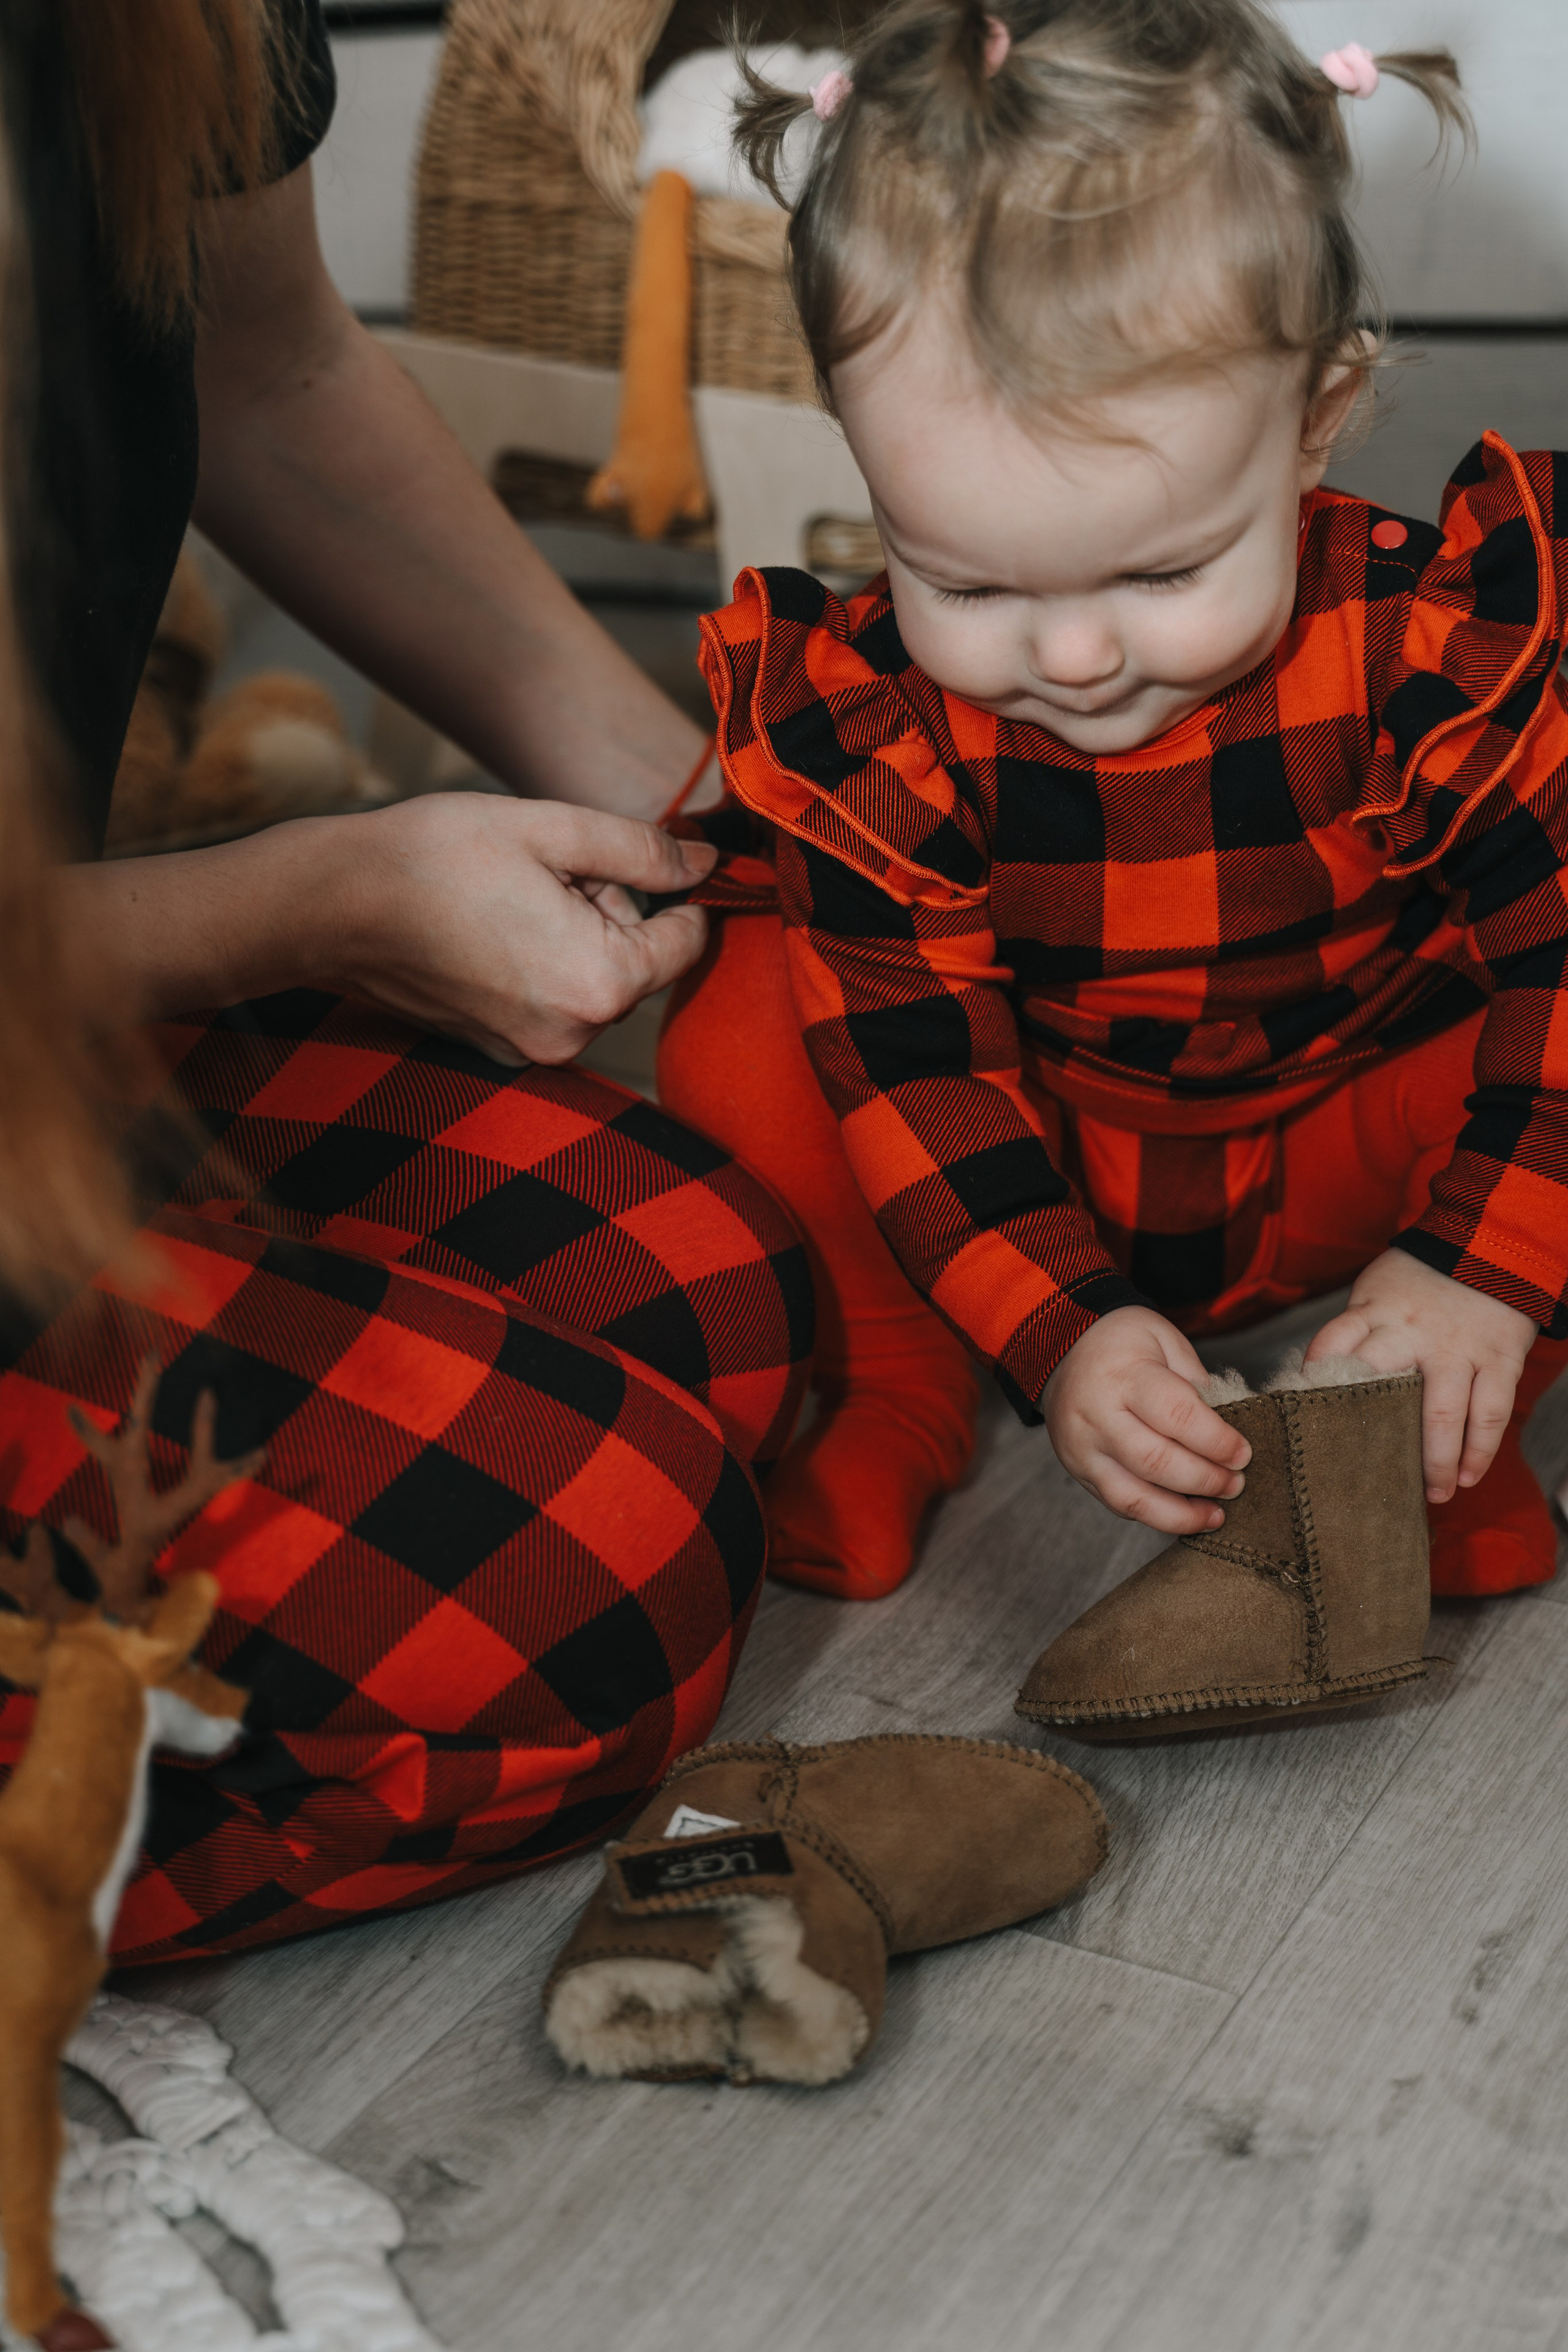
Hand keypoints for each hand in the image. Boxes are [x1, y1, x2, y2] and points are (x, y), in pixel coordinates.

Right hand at [328, 792, 715, 1063]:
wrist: (334, 905)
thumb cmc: (438, 855)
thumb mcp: (553, 829)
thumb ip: (644, 849)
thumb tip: (707, 863)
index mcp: (600, 982)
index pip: (688, 941)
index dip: (673, 890)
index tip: (625, 857)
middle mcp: (574, 1034)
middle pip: (638, 963)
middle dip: (610, 912)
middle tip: (543, 873)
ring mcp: (532, 1050)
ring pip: (594, 980)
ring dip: (574, 936)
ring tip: (508, 899)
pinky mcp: (499, 1050)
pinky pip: (552, 1001)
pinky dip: (538, 965)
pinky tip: (487, 930)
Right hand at [1042, 1306, 1251, 1534]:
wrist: (1062, 1351)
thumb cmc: (1124, 1343)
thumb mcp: (1165, 1340)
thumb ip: (1195, 1381)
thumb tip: (1226, 1430)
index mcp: (1124, 1376)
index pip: (1176, 1415)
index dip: (1217, 1441)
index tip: (1243, 1453)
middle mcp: (1097, 1416)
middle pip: (1156, 1462)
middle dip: (1205, 1480)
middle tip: (1236, 1483)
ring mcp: (1083, 1449)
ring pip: (1134, 1497)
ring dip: (1182, 1513)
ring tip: (1216, 1514)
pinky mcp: (1079, 1472)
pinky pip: (1119, 1505)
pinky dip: (1157, 1515)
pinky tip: (1185, 1514)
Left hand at [1307, 1249, 1535, 1502]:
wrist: (1490, 1244)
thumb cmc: (1420, 1280)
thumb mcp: (1375, 1290)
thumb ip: (1355, 1332)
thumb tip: (1320, 1382)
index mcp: (1374, 1311)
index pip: (1332, 1344)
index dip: (1314, 1379)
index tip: (1302, 1418)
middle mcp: (1413, 1332)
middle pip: (1386, 1388)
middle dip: (1375, 1437)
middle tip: (1368, 1479)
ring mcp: (1459, 1348)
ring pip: (1444, 1411)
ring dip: (1436, 1461)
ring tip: (1432, 1494)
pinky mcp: (1500, 1358)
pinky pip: (1491, 1411)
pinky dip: (1480, 1449)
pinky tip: (1468, 1476)